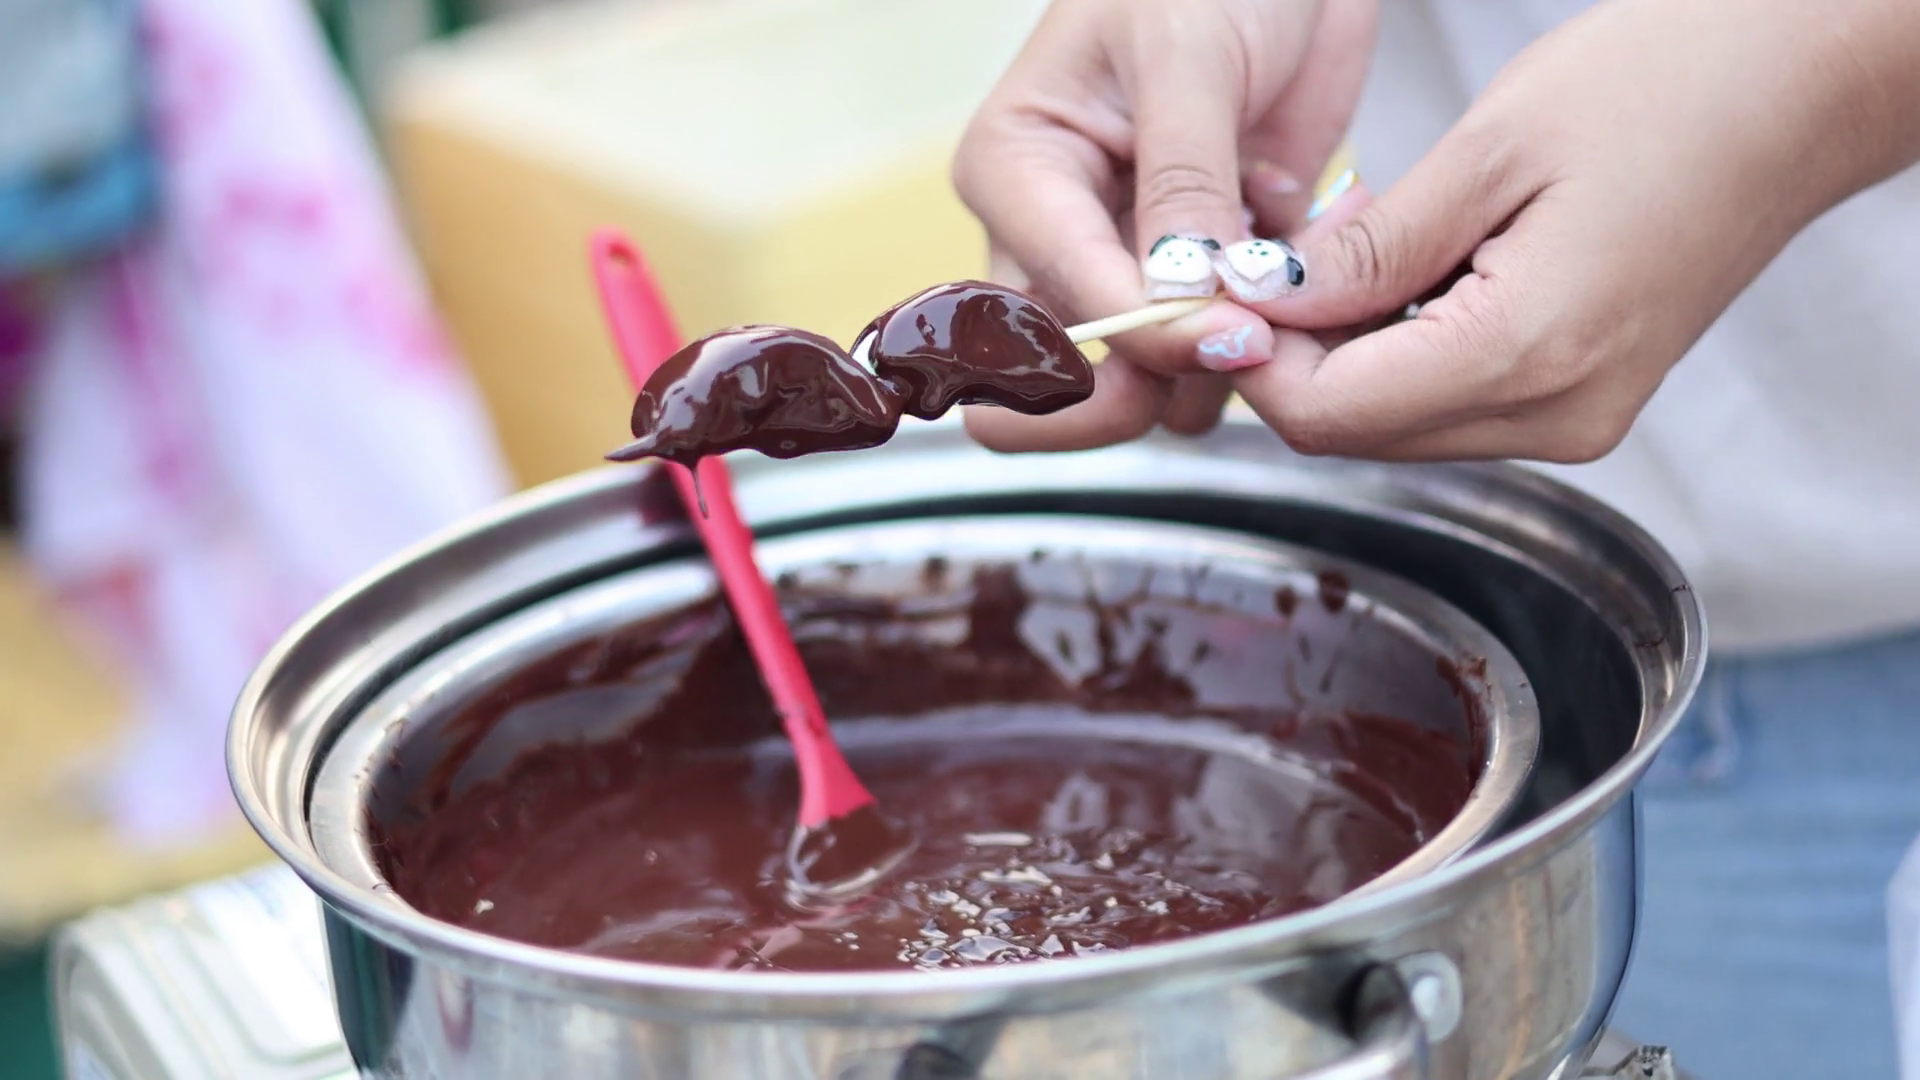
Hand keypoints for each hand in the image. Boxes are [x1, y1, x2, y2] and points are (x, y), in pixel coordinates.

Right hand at [950, 0, 1378, 451]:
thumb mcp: (1190, 57)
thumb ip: (1183, 186)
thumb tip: (1181, 304)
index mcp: (1016, 174)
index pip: (1052, 303)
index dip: (1141, 338)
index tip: (1239, 333)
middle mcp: (1056, 234)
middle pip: (1061, 379)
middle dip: (1145, 391)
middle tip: (1239, 354)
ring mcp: (1128, 263)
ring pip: (1145, 387)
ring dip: (1223, 369)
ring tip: (1300, 288)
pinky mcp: (1201, 277)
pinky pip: (1218, 356)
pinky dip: (1272, 338)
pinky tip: (1315, 268)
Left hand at [1232, 0, 1919, 462]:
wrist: (1799, 91)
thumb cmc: (1667, 87)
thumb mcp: (1491, 150)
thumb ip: (1366, 249)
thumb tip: (1261, 303)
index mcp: (1528, 354)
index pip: (1326, 415)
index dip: (1253, 359)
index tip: (1221, 289)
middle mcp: (1555, 414)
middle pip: (1353, 432)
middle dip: (1291, 354)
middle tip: (1273, 256)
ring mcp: (1575, 419)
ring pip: (1395, 424)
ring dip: (1344, 349)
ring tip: (1352, 243)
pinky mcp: (1582, 402)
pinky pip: (1449, 403)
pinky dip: (1400, 348)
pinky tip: (1408, 268)